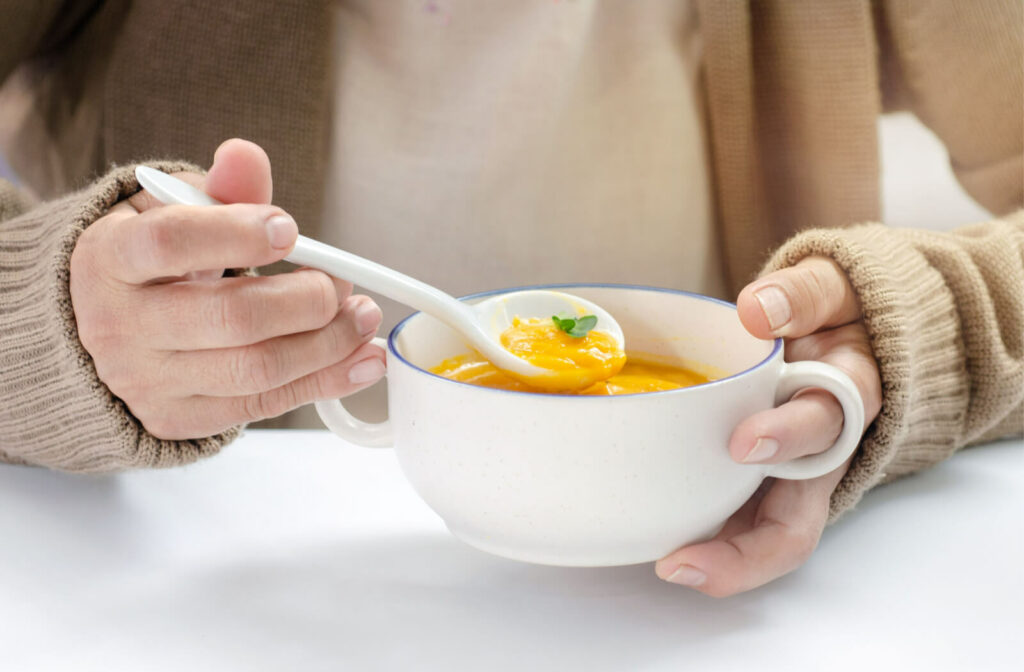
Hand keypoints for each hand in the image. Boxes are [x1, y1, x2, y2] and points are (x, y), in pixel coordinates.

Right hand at [70, 139, 385, 438]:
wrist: (104, 332)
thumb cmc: (150, 264)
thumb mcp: (171, 213)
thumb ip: (218, 189)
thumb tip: (246, 155)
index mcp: (110, 259)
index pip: (171, 243)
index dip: (239, 234)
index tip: (290, 229)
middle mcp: (120, 326)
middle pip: (230, 317)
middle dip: (306, 300)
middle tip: (341, 283)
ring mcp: (148, 381)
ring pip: (256, 370)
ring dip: (328, 344)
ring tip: (361, 317)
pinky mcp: (179, 419)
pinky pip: (265, 406)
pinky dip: (325, 382)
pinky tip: (362, 359)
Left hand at [656, 257, 881, 596]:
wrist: (849, 330)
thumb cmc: (834, 313)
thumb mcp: (833, 287)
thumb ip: (803, 296)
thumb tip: (758, 308)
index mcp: (847, 396)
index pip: (828, 423)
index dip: (788, 437)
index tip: (742, 442)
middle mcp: (822, 452)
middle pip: (797, 518)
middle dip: (745, 548)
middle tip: (684, 558)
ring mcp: (790, 474)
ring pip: (766, 536)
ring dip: (723, 560)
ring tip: (668, 566)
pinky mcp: (763, 479)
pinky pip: (739, 519)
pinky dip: (707, 538)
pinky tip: (660, 543)